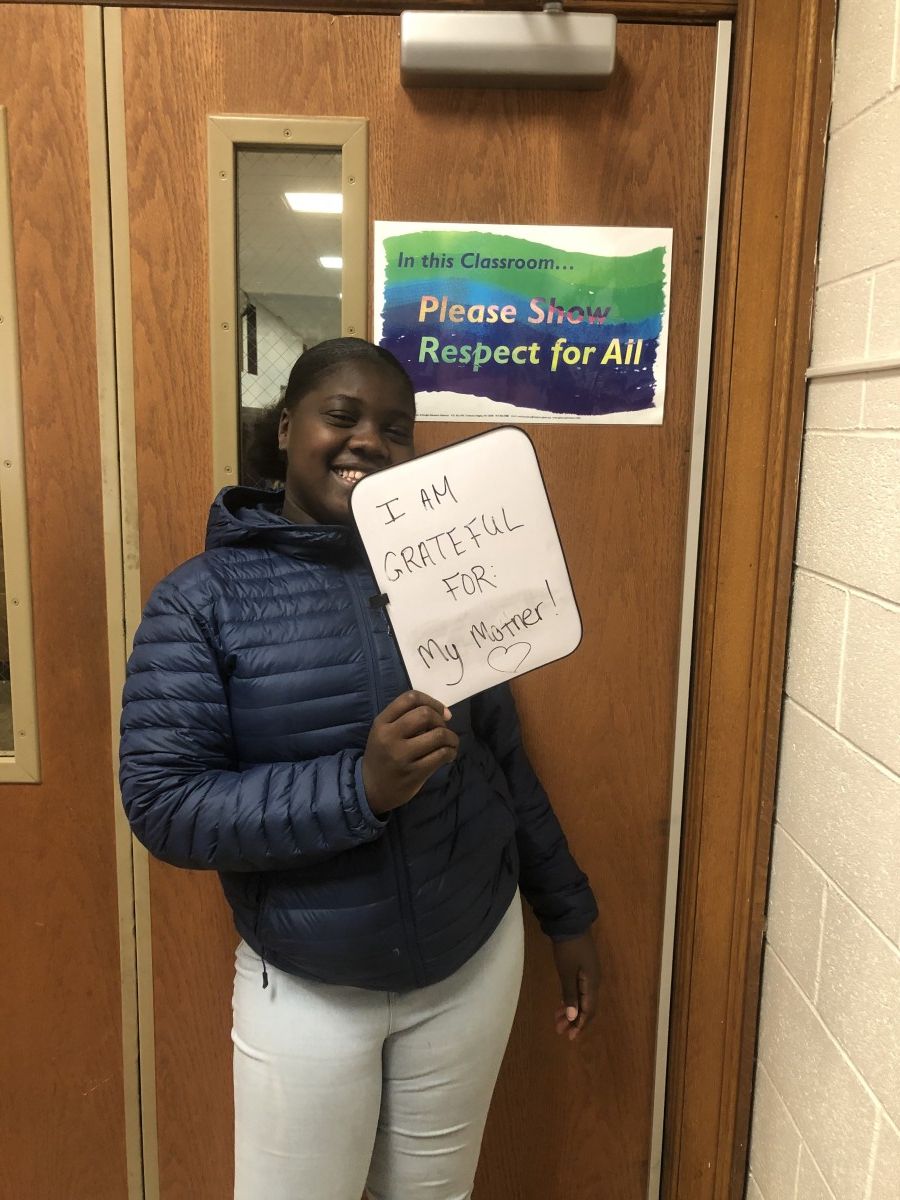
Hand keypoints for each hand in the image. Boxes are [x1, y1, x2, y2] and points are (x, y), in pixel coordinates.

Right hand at [362, 690, 458, 815]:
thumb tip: (444, 712)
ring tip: (450, 743)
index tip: (441, 712)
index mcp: (382, 722)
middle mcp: (390, 736)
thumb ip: (405, 718)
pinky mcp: (413, 773)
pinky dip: (451, 752)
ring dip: (451, 737)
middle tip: (442, 729)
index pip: (410, 698)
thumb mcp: (384, 732)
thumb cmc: (382, 756)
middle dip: (441, 719)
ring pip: (438, 734)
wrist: (370, 789)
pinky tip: (448, 755)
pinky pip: (441, 755)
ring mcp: (402, 755)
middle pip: (426, 714)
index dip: (431, 701)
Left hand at [552, 931, 599, 1041]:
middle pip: (587, 1007)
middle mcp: (594, 981)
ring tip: (558, 1020)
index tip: (569, 1037)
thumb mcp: (567, 973)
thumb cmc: (568, 949)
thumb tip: (574, 1018)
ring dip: (571, 1010)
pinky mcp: (583, 968)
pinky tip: (563, 1004)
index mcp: (592, 983)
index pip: (589, 1010)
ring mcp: (589, 974)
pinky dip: (571, 999)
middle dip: (574, 1020)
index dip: (580, 1024)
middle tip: (559, 1030)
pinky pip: (579, 990)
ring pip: (582, 999)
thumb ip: (570, 995)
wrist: (570, 923)